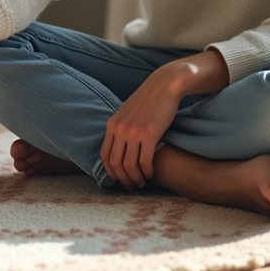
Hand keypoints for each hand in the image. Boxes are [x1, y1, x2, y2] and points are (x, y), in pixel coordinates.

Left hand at [100, 49, 229, 189]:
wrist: (165, 85)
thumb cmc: (149, 99)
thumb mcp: (127, 112)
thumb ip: (121, 127)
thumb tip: (118, 145)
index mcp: (112, 124)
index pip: (104, 155)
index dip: (110, 172)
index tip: (118, 179)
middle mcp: (120, 129)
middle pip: (115, 163)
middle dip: (122, 179)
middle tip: (131, 186)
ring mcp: (134, 132)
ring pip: (129, 165)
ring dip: (135, 178)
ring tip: (142, 182)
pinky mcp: (150, 134)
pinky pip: (145, 161)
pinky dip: (147, 171)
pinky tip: (151, 173)